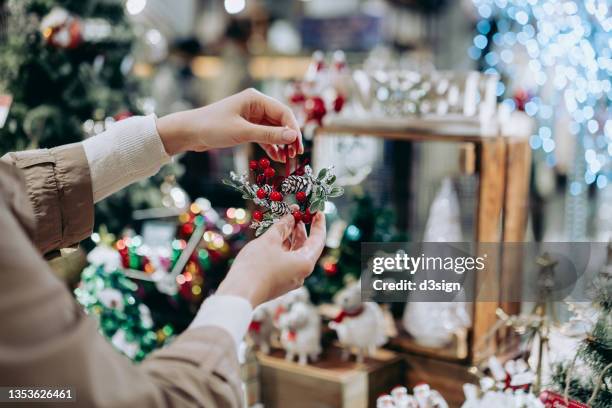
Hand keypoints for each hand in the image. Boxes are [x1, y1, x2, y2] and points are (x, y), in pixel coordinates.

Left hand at [156, 88, 302, 160]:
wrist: (189, 132)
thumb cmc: (213, 127)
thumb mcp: (243, 132)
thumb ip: (269, 135)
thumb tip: (293, 137)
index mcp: (256, 99)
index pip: (284, 112)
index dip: (293, 129)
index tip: (298, 147)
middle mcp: (256, 105)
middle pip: (281, 121)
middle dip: (289, 138)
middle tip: (296, 155)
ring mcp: (252, 117)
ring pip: (274, 130)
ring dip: (282, 144)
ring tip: (288, 160)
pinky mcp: (246, 127)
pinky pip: (264, 136)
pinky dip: (271, 146)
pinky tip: (278, 158)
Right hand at [216, 212, 325, 306]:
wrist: (239, 293)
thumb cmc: (256, 265)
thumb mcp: (270, 240)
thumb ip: (282, 226)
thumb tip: (290, 217)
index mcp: (305, 263)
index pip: (318, 240)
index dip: (318, 224)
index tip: (318, 211)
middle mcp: (301, 273)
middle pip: (306, 247)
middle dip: (302, 229)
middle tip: (298, 213)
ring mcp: (290, 279)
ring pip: (295, 254)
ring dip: (291, 237)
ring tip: (286, 221)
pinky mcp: (279, 282)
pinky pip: (286, 261)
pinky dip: (284, 248)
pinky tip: (276, 237)